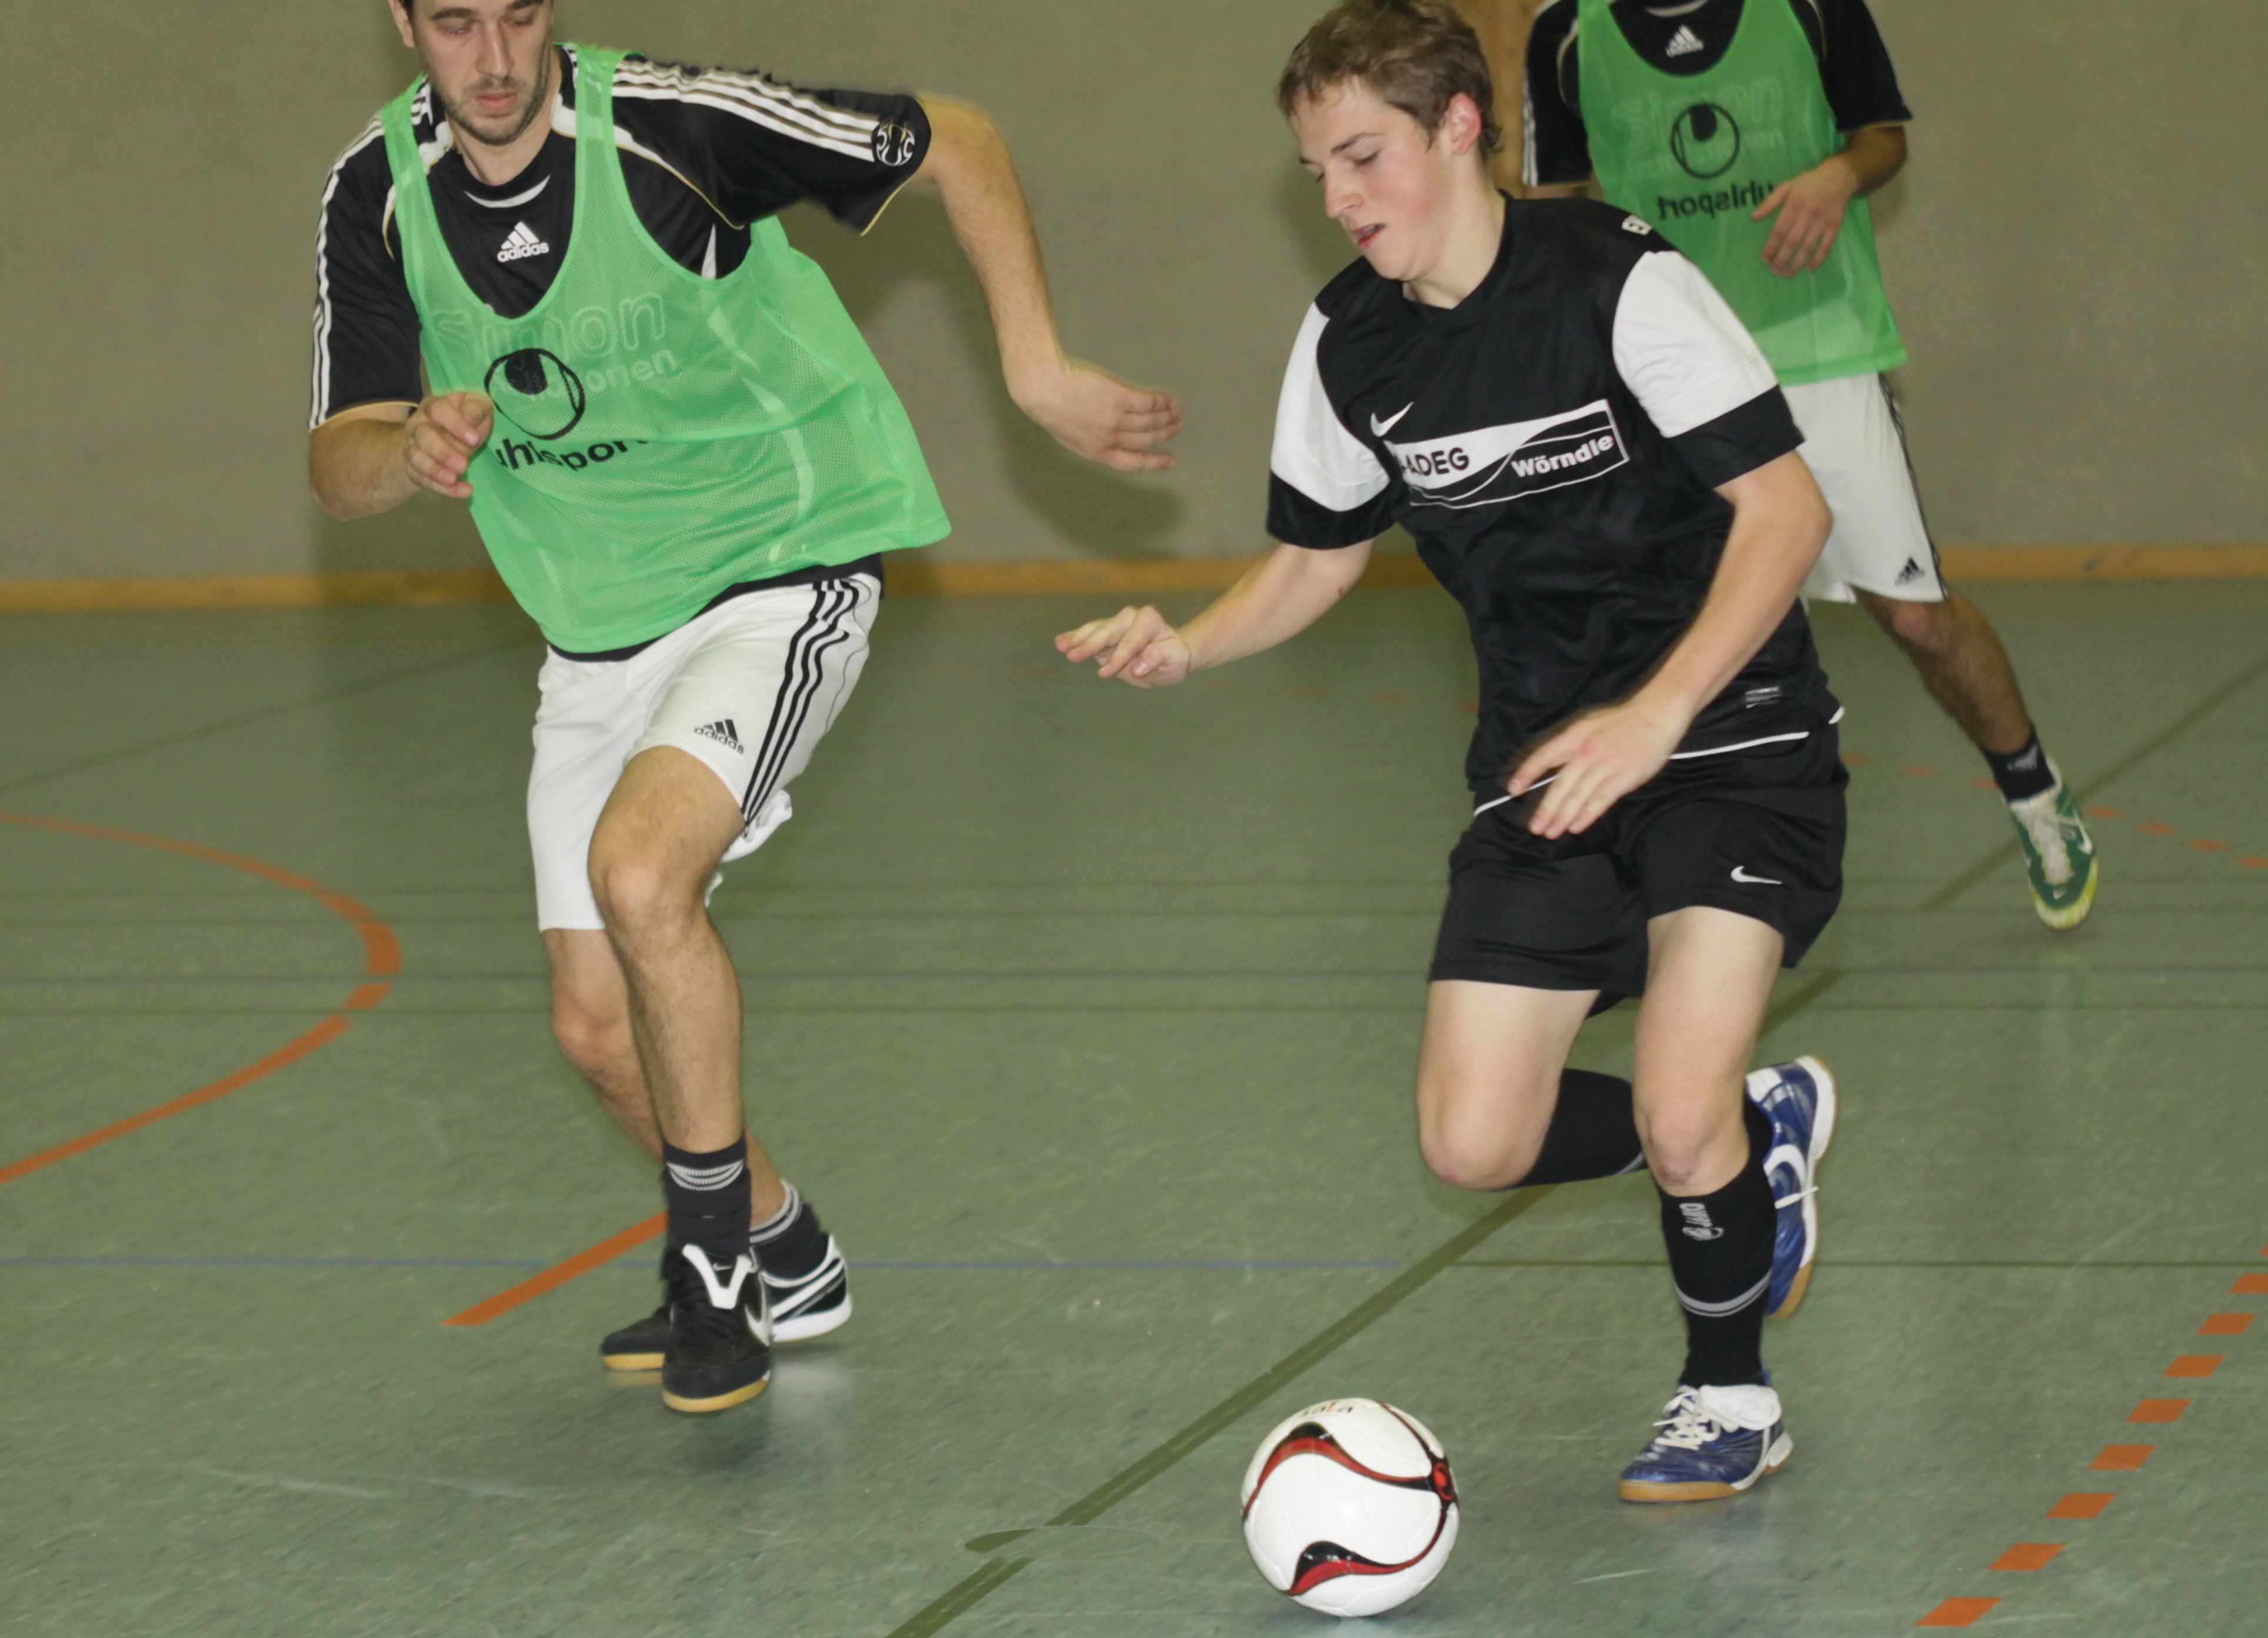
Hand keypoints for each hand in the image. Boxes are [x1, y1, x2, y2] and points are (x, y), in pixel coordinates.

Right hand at [403, 390, 494, 499]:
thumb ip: (475, 410)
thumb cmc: (466, 418)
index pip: (438, 410)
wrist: (447, 435)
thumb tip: (470, 420)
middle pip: (424, 437)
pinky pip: (423, 479)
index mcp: (433, 407)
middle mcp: (418, 425)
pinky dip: (442, 488)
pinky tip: (462, 491)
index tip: (473, 439)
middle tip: (462, 465)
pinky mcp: (414, 468)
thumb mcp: (476, 407)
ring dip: (435, 471)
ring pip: (417, 459)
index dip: (454, 424)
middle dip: (442, 452)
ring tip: (452, 480)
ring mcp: (413, 447)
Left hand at [1011, 358, 1182, 473]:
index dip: (1155, 463)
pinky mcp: (1118, 398)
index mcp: (1096, 453)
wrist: (1041, 387)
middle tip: (1177, 426)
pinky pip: (1147, 403)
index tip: (1171, 460)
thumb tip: (1113, 440)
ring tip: (1176, 411)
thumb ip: (1093, 441)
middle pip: (1147, 441)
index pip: (1134, 464)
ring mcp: (1114, 419)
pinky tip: (1167, 399)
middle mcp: (1108, 439)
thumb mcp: (1070, 435)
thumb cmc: (1051, 408)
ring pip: (1150, 422)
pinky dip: (1160, 402)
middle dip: (1166, 434)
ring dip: (1167, 417)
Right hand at [1055, 604, 1191, 686]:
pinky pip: (1088, 634)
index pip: (1131, 640)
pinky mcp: (1106, 633)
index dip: (1118, 657)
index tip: (1105, 674)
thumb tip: (1138, 666)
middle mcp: (1131, 617)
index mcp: (1149, 620)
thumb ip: (1158, 657)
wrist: (1171, 654)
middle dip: (1090, 644)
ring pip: (1094, 630)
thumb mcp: (1176, 659)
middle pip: (1107, 630)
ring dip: (1077, 639)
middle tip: (1073, 656)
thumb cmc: (1175, 656)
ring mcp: (1116, 624)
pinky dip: (1075, 638)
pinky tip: (1060, 641)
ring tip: (1060, 646)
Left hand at [1507, 698, 1686, 837]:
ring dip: (1563, 816)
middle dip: (1546, 808)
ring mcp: (1606, 764)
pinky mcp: (1625, 776)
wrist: (1656, 715)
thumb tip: (1553, 768)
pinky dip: (1587, 815)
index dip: (1527, 772)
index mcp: (1576, 735)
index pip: (1545, 755)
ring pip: (1579, 795)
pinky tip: (1576, 827)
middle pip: (1561, 784)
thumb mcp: (1589, 724)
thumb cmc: (1622, 721)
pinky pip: (1601, 799)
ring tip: (1551, 832)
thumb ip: (1571, 745)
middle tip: (1535, 828)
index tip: (1513, 789)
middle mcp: (1587, 750)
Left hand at [1750, 158, 1857, 276]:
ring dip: (1797, 263)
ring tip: (1788, 274)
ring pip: (1808, 247)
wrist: (1838, 177)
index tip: (1764, 259)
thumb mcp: (1787, 186)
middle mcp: (1808, 215)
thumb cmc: (1809, 183)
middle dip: (1782, 259)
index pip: (1779, 230)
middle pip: (1792, 242)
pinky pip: (1826, 246)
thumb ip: (1769, 202)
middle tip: (1774, 271)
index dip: (1771, 247)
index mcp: (1794, 205)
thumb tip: (1753, 217)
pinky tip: (1809, 268)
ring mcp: (1822, 222)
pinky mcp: (1834, 226)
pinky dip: (1818, 259)